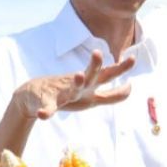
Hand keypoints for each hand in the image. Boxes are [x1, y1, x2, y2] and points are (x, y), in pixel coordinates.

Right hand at [10, 50, 134, 120]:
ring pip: (72, 88)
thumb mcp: (92, 98)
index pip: (108, 75)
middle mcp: (78, 86)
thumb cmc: (67, 95)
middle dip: (96, 65)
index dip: (120, 69)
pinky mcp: (47, 103)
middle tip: (98, 52)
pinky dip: (46, 111)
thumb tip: (130, 89)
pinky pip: (48, 108)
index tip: (132, 59)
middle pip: (91, 75)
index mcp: (90, 86)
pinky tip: (43, 114)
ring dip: (76, 82)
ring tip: (79, 75)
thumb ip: (112, 96)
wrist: (34, 94)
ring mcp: (62, 94)